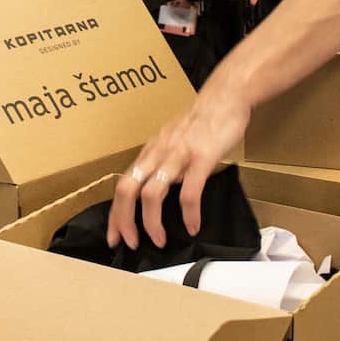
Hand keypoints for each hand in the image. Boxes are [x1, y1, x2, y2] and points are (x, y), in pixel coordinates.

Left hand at [106, 85, 250, 249]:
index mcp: (150, 152)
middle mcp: (157, 153)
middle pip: (127, 190)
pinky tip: (193, 226)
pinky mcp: (201, 157)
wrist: (225, 97)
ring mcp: (178, 155)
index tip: (114, 236)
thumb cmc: (200, 121)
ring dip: (151, 222)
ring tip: (159, 240)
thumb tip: (155, 191)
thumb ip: (162, 163)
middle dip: (125, 221)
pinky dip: (189, 213)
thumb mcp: (171, 141)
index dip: (115, 214)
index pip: (122, 186)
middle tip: (131, 243)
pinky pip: (190, 191)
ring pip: (152, 193)